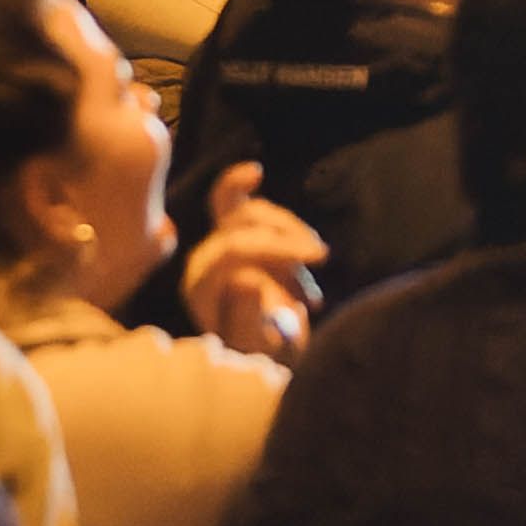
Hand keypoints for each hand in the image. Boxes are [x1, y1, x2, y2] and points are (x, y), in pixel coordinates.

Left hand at [180, 164, 328, 361]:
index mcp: (201, 289)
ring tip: (312, 264)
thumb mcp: (263, 349)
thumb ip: (251, 320)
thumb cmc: (264, 354)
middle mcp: (202, 262)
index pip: (235, 251)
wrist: (267, 350)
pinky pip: (227, 198)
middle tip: (323, 256)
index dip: (278, 247)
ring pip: (251, 213)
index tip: (318, 256)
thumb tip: (246, 280)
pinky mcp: (227, 232)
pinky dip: (240, 183)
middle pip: (242, 229)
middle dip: (286, 241)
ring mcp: (214, 245)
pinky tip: (254, 171)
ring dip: (289, 233)